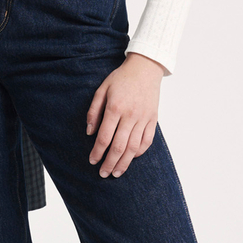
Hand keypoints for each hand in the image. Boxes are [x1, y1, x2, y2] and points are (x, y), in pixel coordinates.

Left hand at [86, 52, 166, 177]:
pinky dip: (139, 152)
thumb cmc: (121, 79)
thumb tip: (89, 132)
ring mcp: (143, 119)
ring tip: (116, 173)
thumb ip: (94, 111)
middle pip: (119, 146)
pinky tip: (131, 158)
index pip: (104, 137)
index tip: (92, 161)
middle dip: (110, 163)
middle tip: (103, 174)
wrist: (145, 68)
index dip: (97, 152)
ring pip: (133, 147)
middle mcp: (130, 116)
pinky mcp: (153, 120)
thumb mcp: (102, 90)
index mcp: (115, 108)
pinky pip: (147, 141)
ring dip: (124, 163)